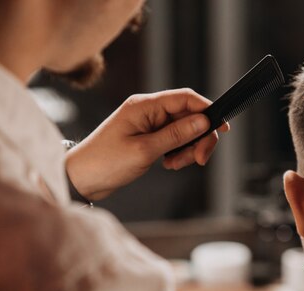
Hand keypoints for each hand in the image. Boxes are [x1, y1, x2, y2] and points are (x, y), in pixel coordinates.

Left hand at [65, 88, 228, 200]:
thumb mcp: (145, 150)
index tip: (223, 127)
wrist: (81, 179)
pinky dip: (178, 152)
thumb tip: (202, 121)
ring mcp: (148, 124)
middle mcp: (148, 110)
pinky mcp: (148, 137)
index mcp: (144, 106)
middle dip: (199, 137)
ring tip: (175, 165)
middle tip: (200, 159)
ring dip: (188, 148)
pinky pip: (174, 140)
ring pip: (184, 130)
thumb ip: (175, 135)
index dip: (207, 110)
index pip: (185, 98)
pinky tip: (169, 164)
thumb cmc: (105, 162)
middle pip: (189, 116)